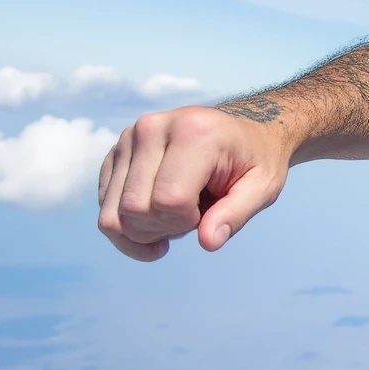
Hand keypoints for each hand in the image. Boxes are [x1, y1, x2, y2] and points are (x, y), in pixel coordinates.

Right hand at [96, 106, 290, 260]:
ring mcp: (128, 137)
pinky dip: (128, 226)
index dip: (189, 221)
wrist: (243, 132)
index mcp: (193, 131)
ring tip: (176, 214)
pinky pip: (105, 207)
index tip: (212, 210)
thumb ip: (236, 215)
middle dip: (164, 228)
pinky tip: (156, 217)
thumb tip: (208, 242)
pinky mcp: (115, 152)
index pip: (168, 200)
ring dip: (144, 230)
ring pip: (112, 213)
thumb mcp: (263, 187)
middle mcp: (152, 127)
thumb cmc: (255, 161)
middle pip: (134, 209)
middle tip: (194, 215)